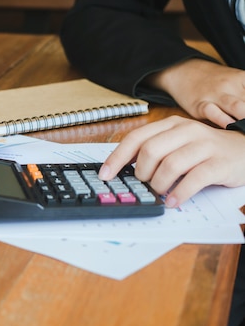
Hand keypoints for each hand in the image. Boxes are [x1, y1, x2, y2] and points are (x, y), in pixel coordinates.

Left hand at [97, 116, 244, 206]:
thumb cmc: (205, 151)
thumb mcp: (178, 143)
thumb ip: (154, 150)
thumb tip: (124, 168)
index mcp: (171, 125)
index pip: (136, 138)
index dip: (117, 157)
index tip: (105, 174)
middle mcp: (186, 131)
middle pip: (150, 151)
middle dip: (141, 172)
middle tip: (144, 183)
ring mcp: (204, 146)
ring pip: (170, 165)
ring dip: (159, 183)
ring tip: (160, 192)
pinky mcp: (220, 164)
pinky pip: (195, 179)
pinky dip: (180, 193)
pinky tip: (173, 201)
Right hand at [148, 58, 244, 127]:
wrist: (181, 70)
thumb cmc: (213, 81)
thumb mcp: (238, 82)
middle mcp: (234, 85)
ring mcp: (218, 94)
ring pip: (239, 108)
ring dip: (244, 117)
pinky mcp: (201, 105)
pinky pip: (215, 114)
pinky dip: (225, 121)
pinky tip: (230, 126)